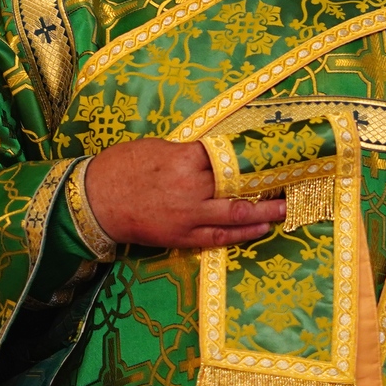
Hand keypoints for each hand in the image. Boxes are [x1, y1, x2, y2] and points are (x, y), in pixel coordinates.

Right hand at [83, 138, 284, 248]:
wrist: (92, 202)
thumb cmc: (119, 168)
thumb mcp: (154, 148)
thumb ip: (186, 152)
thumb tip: (211, 154)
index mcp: (183, 159)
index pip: (227, 155)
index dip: (252, 154)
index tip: (272, 151)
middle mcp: (191, 188)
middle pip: (239, 183)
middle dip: (267, 182)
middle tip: (292, 179)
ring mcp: (188, 215)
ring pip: (236, 213)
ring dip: (265, 211)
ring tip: (287, 208)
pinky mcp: (182, 236)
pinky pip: (219, 237)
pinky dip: (243, 233)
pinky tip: (261, 229)